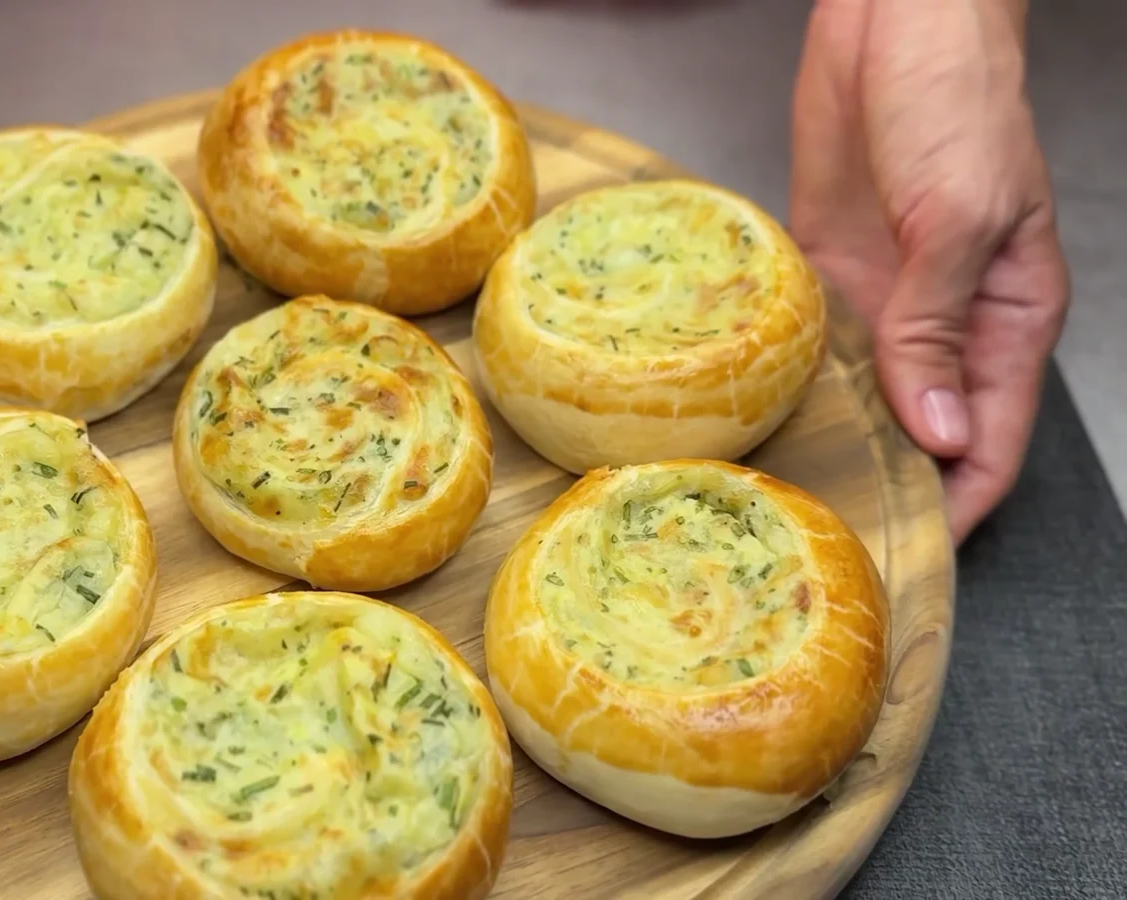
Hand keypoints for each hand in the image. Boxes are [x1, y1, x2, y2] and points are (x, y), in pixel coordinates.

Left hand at [789, 0, 1069, 544]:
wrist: (892, 23)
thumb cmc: (953, 101)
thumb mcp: (957, 218)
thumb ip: (940, 327)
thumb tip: (939, 433)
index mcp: (1008, 319)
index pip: (991, 441)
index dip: (956, 505)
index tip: (906, 554)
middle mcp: (946, 323)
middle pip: (921, 433)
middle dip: (884, 485)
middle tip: (821, 538)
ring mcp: (883, 301)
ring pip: (861, 398)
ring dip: (829, 439)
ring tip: (775, 498)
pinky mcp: (826, 274)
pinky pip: (811, 347)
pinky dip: (788, 381)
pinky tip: (748, 418)